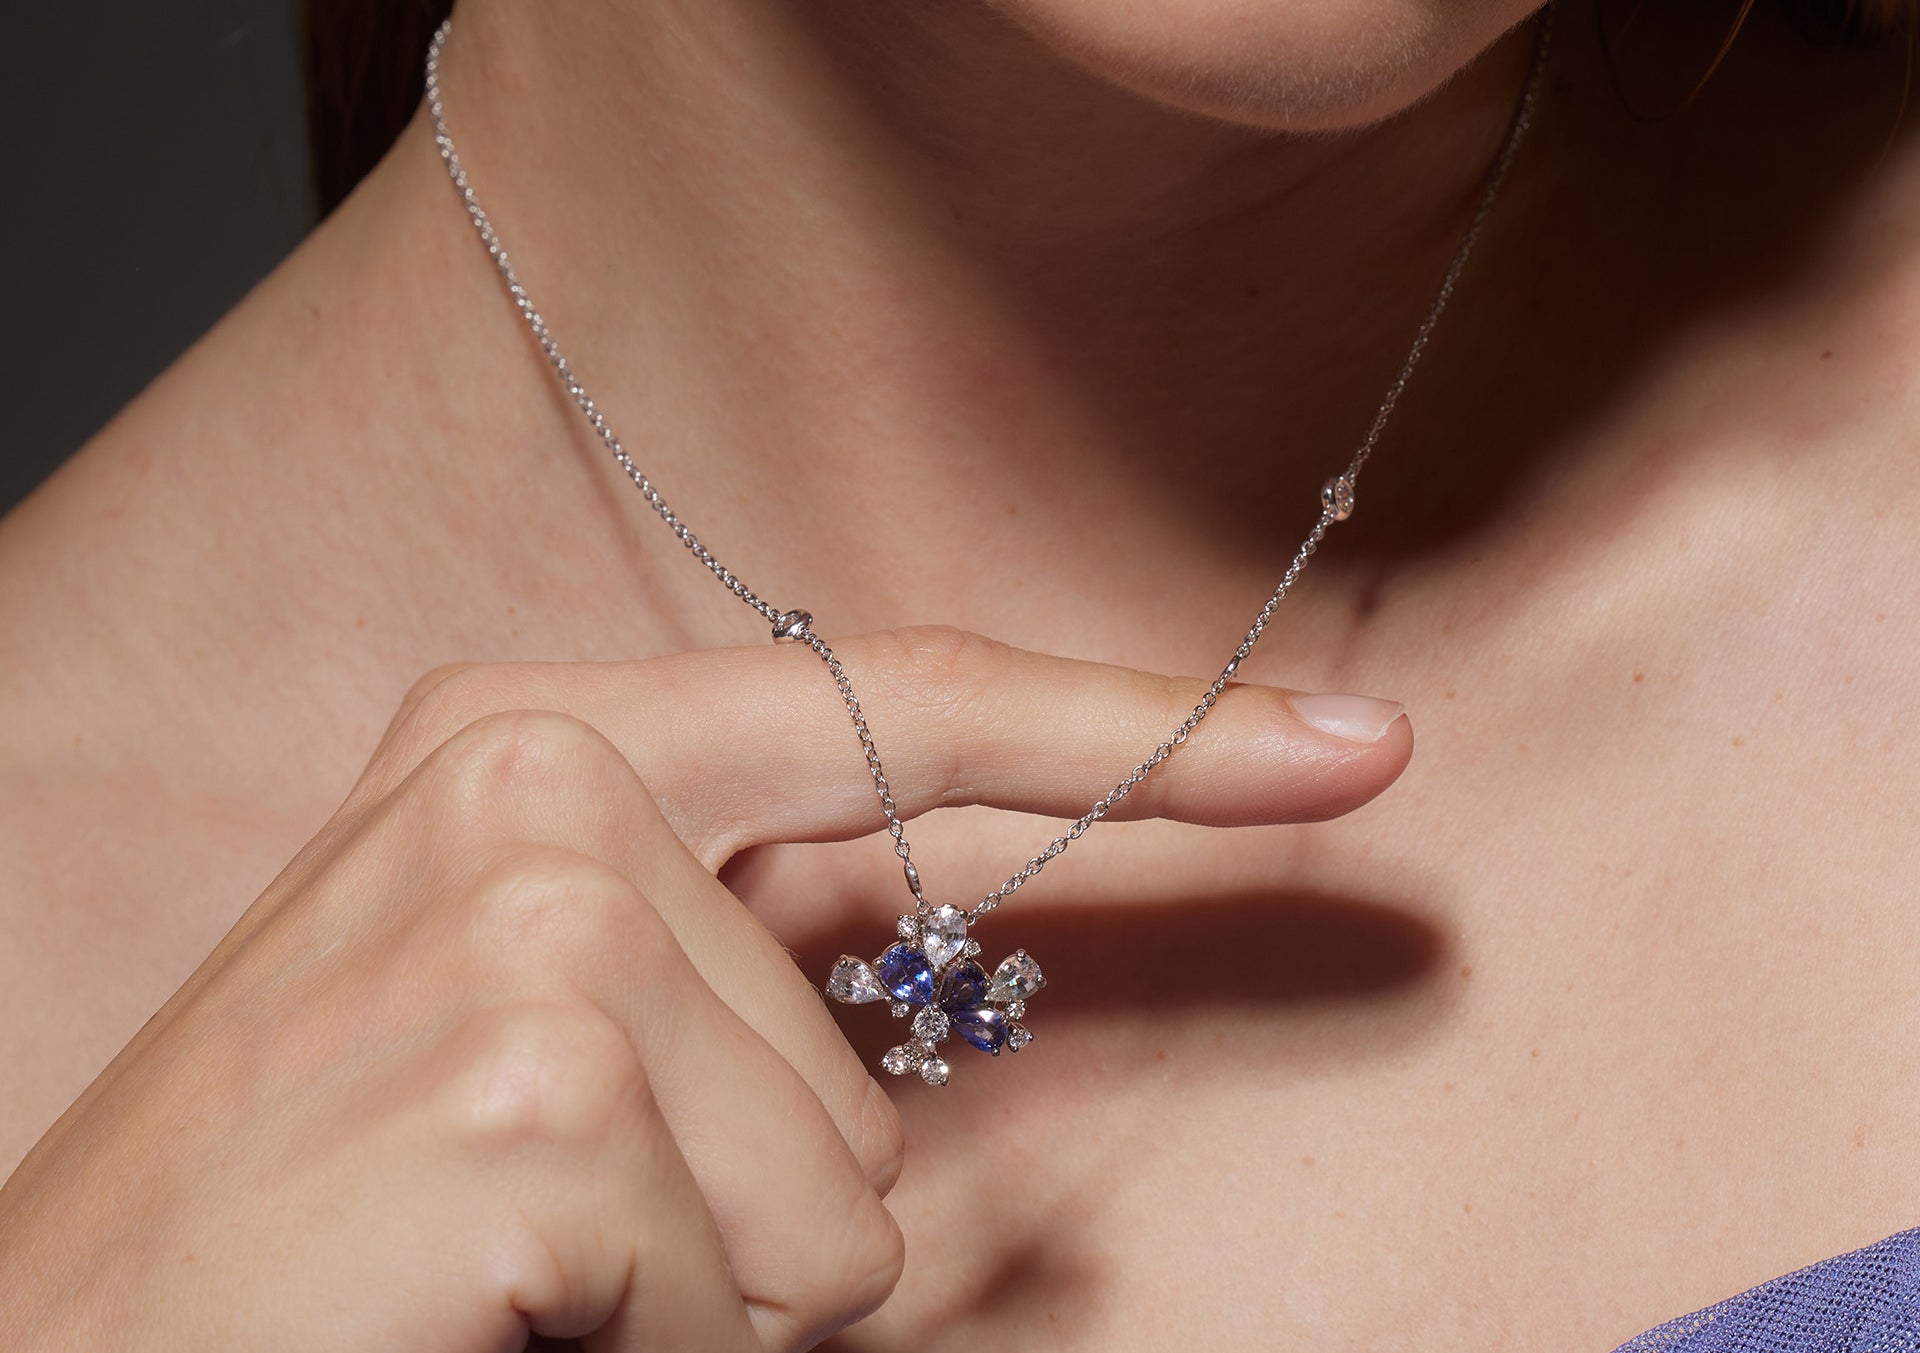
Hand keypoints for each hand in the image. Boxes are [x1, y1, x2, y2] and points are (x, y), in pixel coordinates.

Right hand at [0, 626, 1409, 1350]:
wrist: (74, 1346)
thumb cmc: (327, 1197)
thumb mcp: (536, 1005)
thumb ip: (742, 950)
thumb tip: (961, 975)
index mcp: (549, 740)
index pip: (911, 712)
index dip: (1152, 739)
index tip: (1355, 753)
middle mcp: (536, 782)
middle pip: (872, 1044)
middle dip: (765, 1184)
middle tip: (547, 1216)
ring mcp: (527, 919)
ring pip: (841, 1192)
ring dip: (708, 1280)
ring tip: (513, 1263)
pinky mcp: (525, 1086)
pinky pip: (759, 1288)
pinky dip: (658, 1346)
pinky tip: (492, 1308)